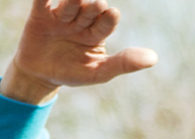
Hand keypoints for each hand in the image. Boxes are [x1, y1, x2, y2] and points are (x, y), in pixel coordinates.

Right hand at [0, 0, 157, 104]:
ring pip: (69, 5)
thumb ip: (123, 63)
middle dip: (92, 8)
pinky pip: (42, 1)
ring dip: (73, 1)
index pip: (106, 23)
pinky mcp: (40, 15)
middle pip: (89, 10)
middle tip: (97, 5)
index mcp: (97, 32)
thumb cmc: (73, 73)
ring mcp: (61, 16)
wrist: (41, 76)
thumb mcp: (98, 72)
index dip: (108, 19)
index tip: (112, 13)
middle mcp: (81, 20)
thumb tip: (154, 58)